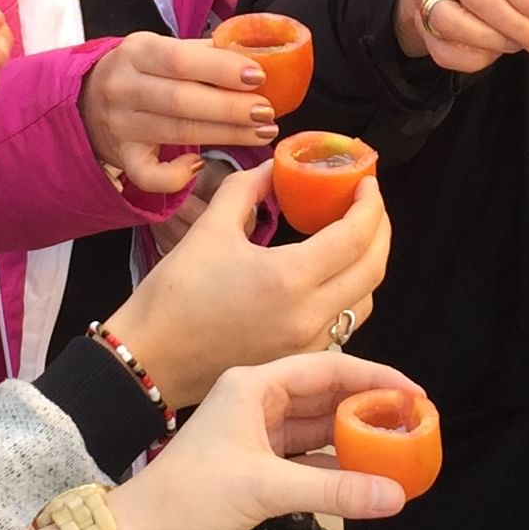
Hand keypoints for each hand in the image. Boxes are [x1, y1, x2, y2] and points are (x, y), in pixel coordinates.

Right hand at [79, 34, 281, 194]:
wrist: (86, 100)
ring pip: (176, 134)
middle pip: (182, 100)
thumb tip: (256, 57)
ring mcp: (121, 125)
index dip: (221, 69)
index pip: (181, 59)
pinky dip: (175, 176)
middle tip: (267, 112)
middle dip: (230, 108)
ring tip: (261, 133)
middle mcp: (124, 88)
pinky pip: (148, 175)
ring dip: (225, 135)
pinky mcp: (122, 157)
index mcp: (137, 52)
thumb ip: (204, 52)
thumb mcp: (162, 48)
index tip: (258, 76)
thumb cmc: (141, 71)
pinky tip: (199, 165)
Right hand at [106, 163, 389, 405]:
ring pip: (364, 301)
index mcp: (289, 279)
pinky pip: (344, 323)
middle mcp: (309, 316)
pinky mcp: (298, 360)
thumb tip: (274, 168)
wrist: (149, 359)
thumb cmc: (173, 296)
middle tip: (367, 202)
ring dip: (368, 264)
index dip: (369, 204)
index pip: (355, 236)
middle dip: (379, 229)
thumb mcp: (209, 229)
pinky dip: (349, 294)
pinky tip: (330, 275)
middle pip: (373, 269)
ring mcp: (308, 344)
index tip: (365, 180)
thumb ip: (247, 189)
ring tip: (353, 236)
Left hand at [107, 353, 415, 529]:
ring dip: (357, 441)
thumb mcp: (264, 488)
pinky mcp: (257, 476)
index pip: (326, 368)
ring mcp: (257, 441)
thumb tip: (397, 494)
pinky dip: (339, 472)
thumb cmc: (189, 500)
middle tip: (416, 424)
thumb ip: (334, 491)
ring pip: (320, 433)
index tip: (415, 393)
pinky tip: (370, 482)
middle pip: (326, 397)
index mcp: (252, 386)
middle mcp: (257, 405)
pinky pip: (310, 465)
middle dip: (370, 409)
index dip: (374, 377)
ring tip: (402, 451)